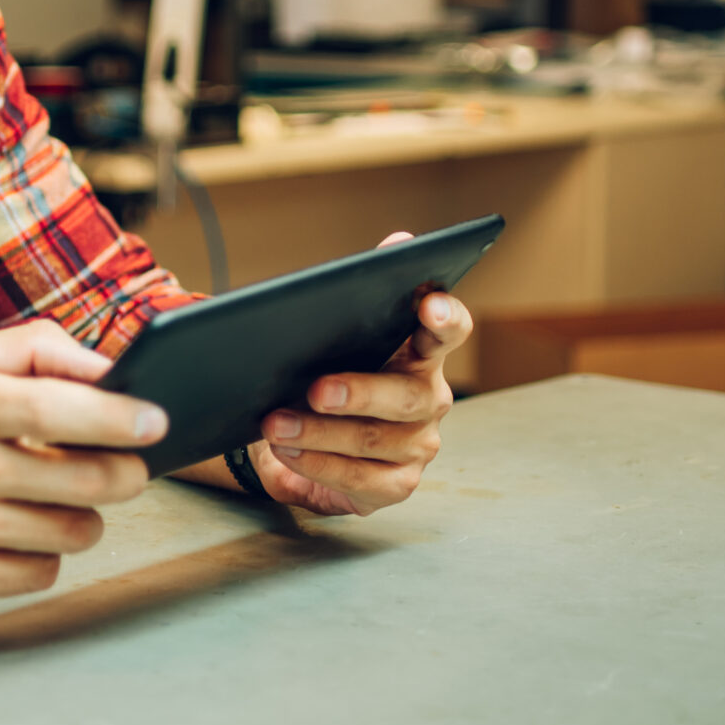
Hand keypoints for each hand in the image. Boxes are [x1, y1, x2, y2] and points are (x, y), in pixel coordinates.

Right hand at [0, 320, 165, 602]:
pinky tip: (20, 530)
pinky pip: (44, 572)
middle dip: (124, 474)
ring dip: (83, 515)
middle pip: (84, 480)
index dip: (118, 418)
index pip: (56, 409)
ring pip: (74, 531)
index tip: (155, 422)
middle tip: (127, 468)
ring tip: (58, 496)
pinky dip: (46, 553)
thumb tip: (110, 370)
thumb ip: (36, 349)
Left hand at [256, 232, 471, 516]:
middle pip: (409, 397)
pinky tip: (288, 452)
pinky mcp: (395, 485)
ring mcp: (416, 446)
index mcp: (421, 354)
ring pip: (377, 441)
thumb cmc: (332, 377)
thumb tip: (400, 238)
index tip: (429, 304)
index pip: (449, 331)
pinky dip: (320, 465)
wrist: (309, 447)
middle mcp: (429, 400)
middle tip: (315, 389)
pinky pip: (361, 479)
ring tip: (275, 422)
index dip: (445, 318)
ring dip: (321, 433)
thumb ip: (367, 288)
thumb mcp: (340, 336)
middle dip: (360, 392)